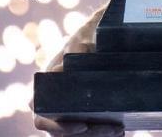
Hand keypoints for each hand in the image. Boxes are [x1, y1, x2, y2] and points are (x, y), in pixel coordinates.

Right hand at [34, 17, 123, 136]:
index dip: (58, 127)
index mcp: (45, 87)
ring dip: (96, 135)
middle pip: (60, 131)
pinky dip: (100, 132)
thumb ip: (76, 48)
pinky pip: (86, 129)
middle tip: (111, 130)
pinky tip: (120, 129)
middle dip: (87, 134)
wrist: (101, 33)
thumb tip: (60, 67)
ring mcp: (65, 109)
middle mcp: (51, 102)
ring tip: (119, 130)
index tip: (83, 126)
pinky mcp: (80, 111)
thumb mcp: (83, 38)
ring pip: (74, 133)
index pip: (41, 116)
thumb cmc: (88, 34)